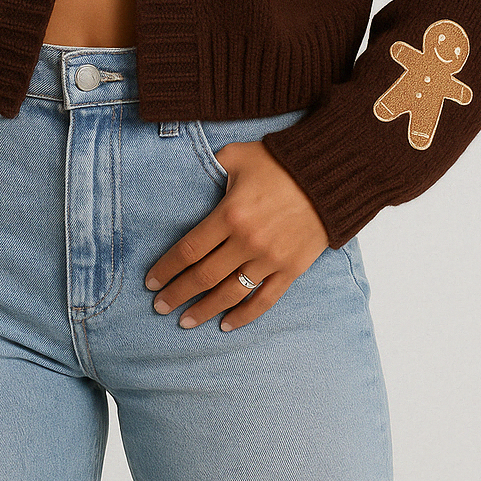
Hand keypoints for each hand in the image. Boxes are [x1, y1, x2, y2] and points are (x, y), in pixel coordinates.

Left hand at [144, 139, 328, 330]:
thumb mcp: (238, 155)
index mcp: (229, 214)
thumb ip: (211, 165)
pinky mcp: (291, 269)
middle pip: (203, 277)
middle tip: (159, 307)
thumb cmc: (280, 161)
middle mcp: (247, 242)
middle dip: (177, 294)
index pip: (188, 250)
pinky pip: (264, 300)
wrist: (329, 175)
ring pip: (230, 294)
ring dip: (204, 310)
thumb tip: (191, 171)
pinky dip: (244, 316)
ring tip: (184, 321)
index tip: (151, 282)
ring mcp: (270, 259)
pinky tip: (226, 325)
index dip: (166, 269)